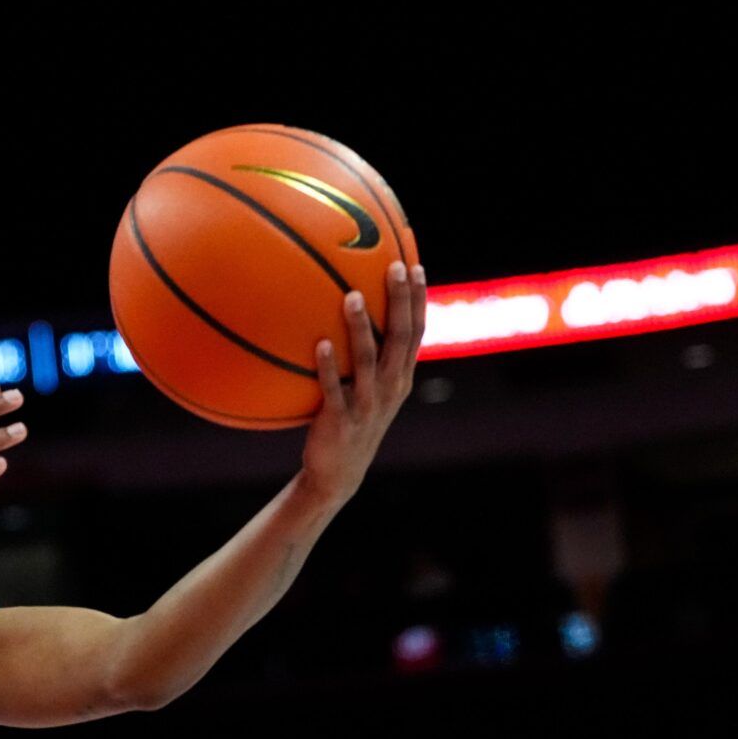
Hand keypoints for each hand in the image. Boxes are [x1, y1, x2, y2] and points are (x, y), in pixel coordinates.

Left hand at [303, 260, 427, 502]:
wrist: (338, 473)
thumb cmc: (349, 420)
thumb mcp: (365, 388)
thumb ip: (365, 355)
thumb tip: (344, 309)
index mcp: (400, 376)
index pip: (416, 331)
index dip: (416, 299)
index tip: (413, 264)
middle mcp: (391, 387)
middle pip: (401, 338)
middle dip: (400, 301)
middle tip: (394, 266)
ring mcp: (368, 404)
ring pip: (368, 360)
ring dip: (361, 327)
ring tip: (352, 296)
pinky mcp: (342, 420)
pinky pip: (334, 389)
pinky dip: (329, 367)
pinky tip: (320, 344)